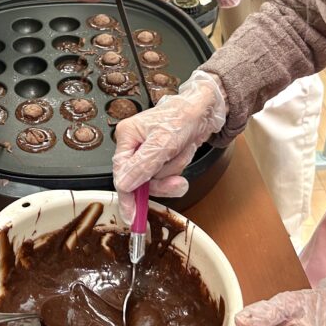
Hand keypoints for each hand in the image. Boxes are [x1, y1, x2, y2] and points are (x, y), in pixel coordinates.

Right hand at [112, 70, 227, 221]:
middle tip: (176, 181)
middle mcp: (135, 145)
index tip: (132, 215)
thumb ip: (142, 166)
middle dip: (161, 181)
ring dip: (173, 171)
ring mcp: (149, 152)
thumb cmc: (182, 117)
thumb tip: (124, 185)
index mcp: (127, 137)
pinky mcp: (162, 157)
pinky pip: (168, 175)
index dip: (128, 196)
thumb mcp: (162, 143)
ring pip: (156, 179)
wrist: (204, 110)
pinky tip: (183, 153)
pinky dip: (179, 168)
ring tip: (182, 153)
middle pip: (140, 180)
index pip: (121, 173)